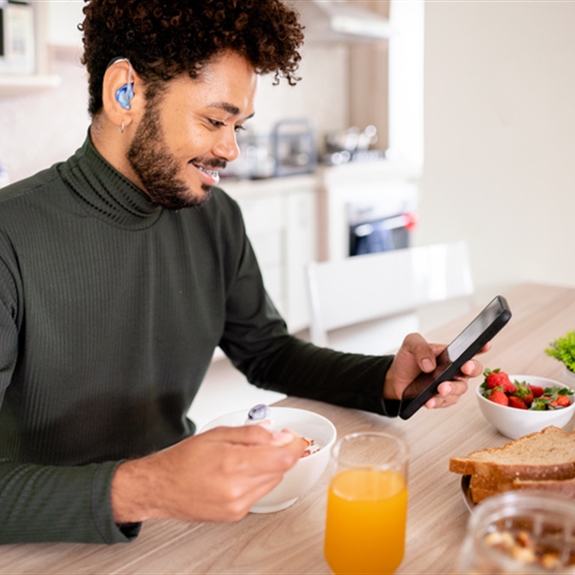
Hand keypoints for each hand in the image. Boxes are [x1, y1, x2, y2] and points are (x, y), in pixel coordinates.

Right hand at [111, 425, 305, 523]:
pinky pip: (259, 494)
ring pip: (272, 482)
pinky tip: (237, 474)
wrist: (160, 487)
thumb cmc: (183, 460)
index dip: (294, 446)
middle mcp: (237, 489)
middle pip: (280, 470)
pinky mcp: (236, 515)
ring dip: (267, 467)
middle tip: (266, 442)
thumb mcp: (218, 433)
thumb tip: (278, 435)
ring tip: (244, 458)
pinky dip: (256, 481)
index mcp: (233, 464)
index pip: (283, 458)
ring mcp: (237, 505)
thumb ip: (253, 434)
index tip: (293, 438)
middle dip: (278, 453)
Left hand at [383, 332, 489, 408]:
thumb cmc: (408, 359)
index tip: (485, 344)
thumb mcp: (410, 344)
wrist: (395, 378)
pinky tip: (429, 401)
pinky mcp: (441, 399)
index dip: (481, 347)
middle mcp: (454, 370)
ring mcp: (449, 385)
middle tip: (465, 367)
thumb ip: (420, 347)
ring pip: (460, 389)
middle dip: (472, 369)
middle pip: (473, 371)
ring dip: (451, 389)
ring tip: (440, 388)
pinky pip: (445, 402)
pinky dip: (437, 402)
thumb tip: (429, 364)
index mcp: (451, 354)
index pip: (470, 350)